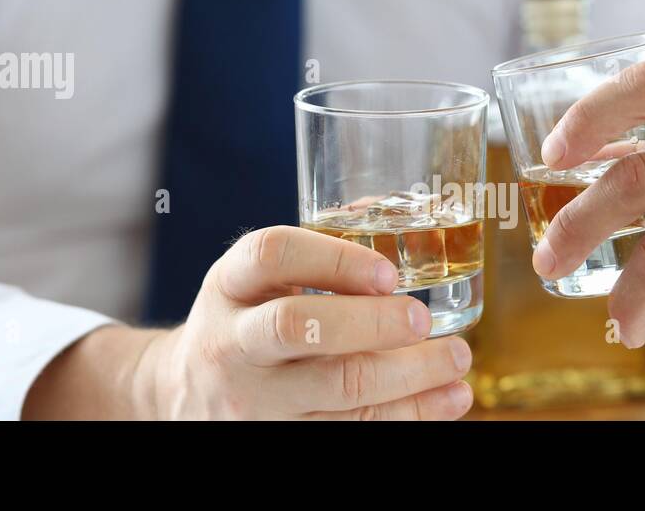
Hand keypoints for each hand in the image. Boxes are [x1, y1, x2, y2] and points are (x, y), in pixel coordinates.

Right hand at [26, 226, 473, 419]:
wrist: (187, 395)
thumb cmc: (245, 324)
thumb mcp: (257, 282)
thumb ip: (317, 253)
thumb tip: (392, 208)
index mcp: (229, 285)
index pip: (272, 255)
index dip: (334, 258)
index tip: (388, 271)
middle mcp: (231, 343)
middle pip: (299, 327)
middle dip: (374, 323)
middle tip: (424, 318)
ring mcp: (251, 399)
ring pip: (336, 389)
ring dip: (410, 376)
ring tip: (456, 359)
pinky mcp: (276, 436)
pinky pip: (351, 428)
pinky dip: (408, 414)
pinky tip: (447, 399)